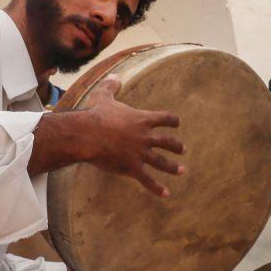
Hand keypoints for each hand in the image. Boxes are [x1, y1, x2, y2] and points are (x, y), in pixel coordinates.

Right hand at [81, 74, 184, 196]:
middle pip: (167, 142)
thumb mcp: (104, 97)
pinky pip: (147, 179)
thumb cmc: (95, 115)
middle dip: (177, 146)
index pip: (164, 118)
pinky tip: (166, 194)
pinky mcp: (132, 167)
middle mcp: (145, 137)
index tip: (176, 123)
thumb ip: (111, 86)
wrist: (87, 134)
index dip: (172, 120)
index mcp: (142, 119)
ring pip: (162, 162)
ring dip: (173, 167)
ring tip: (182, 171)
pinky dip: (157, 188)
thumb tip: (115, 76)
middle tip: (183, 149)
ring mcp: (140, 153)